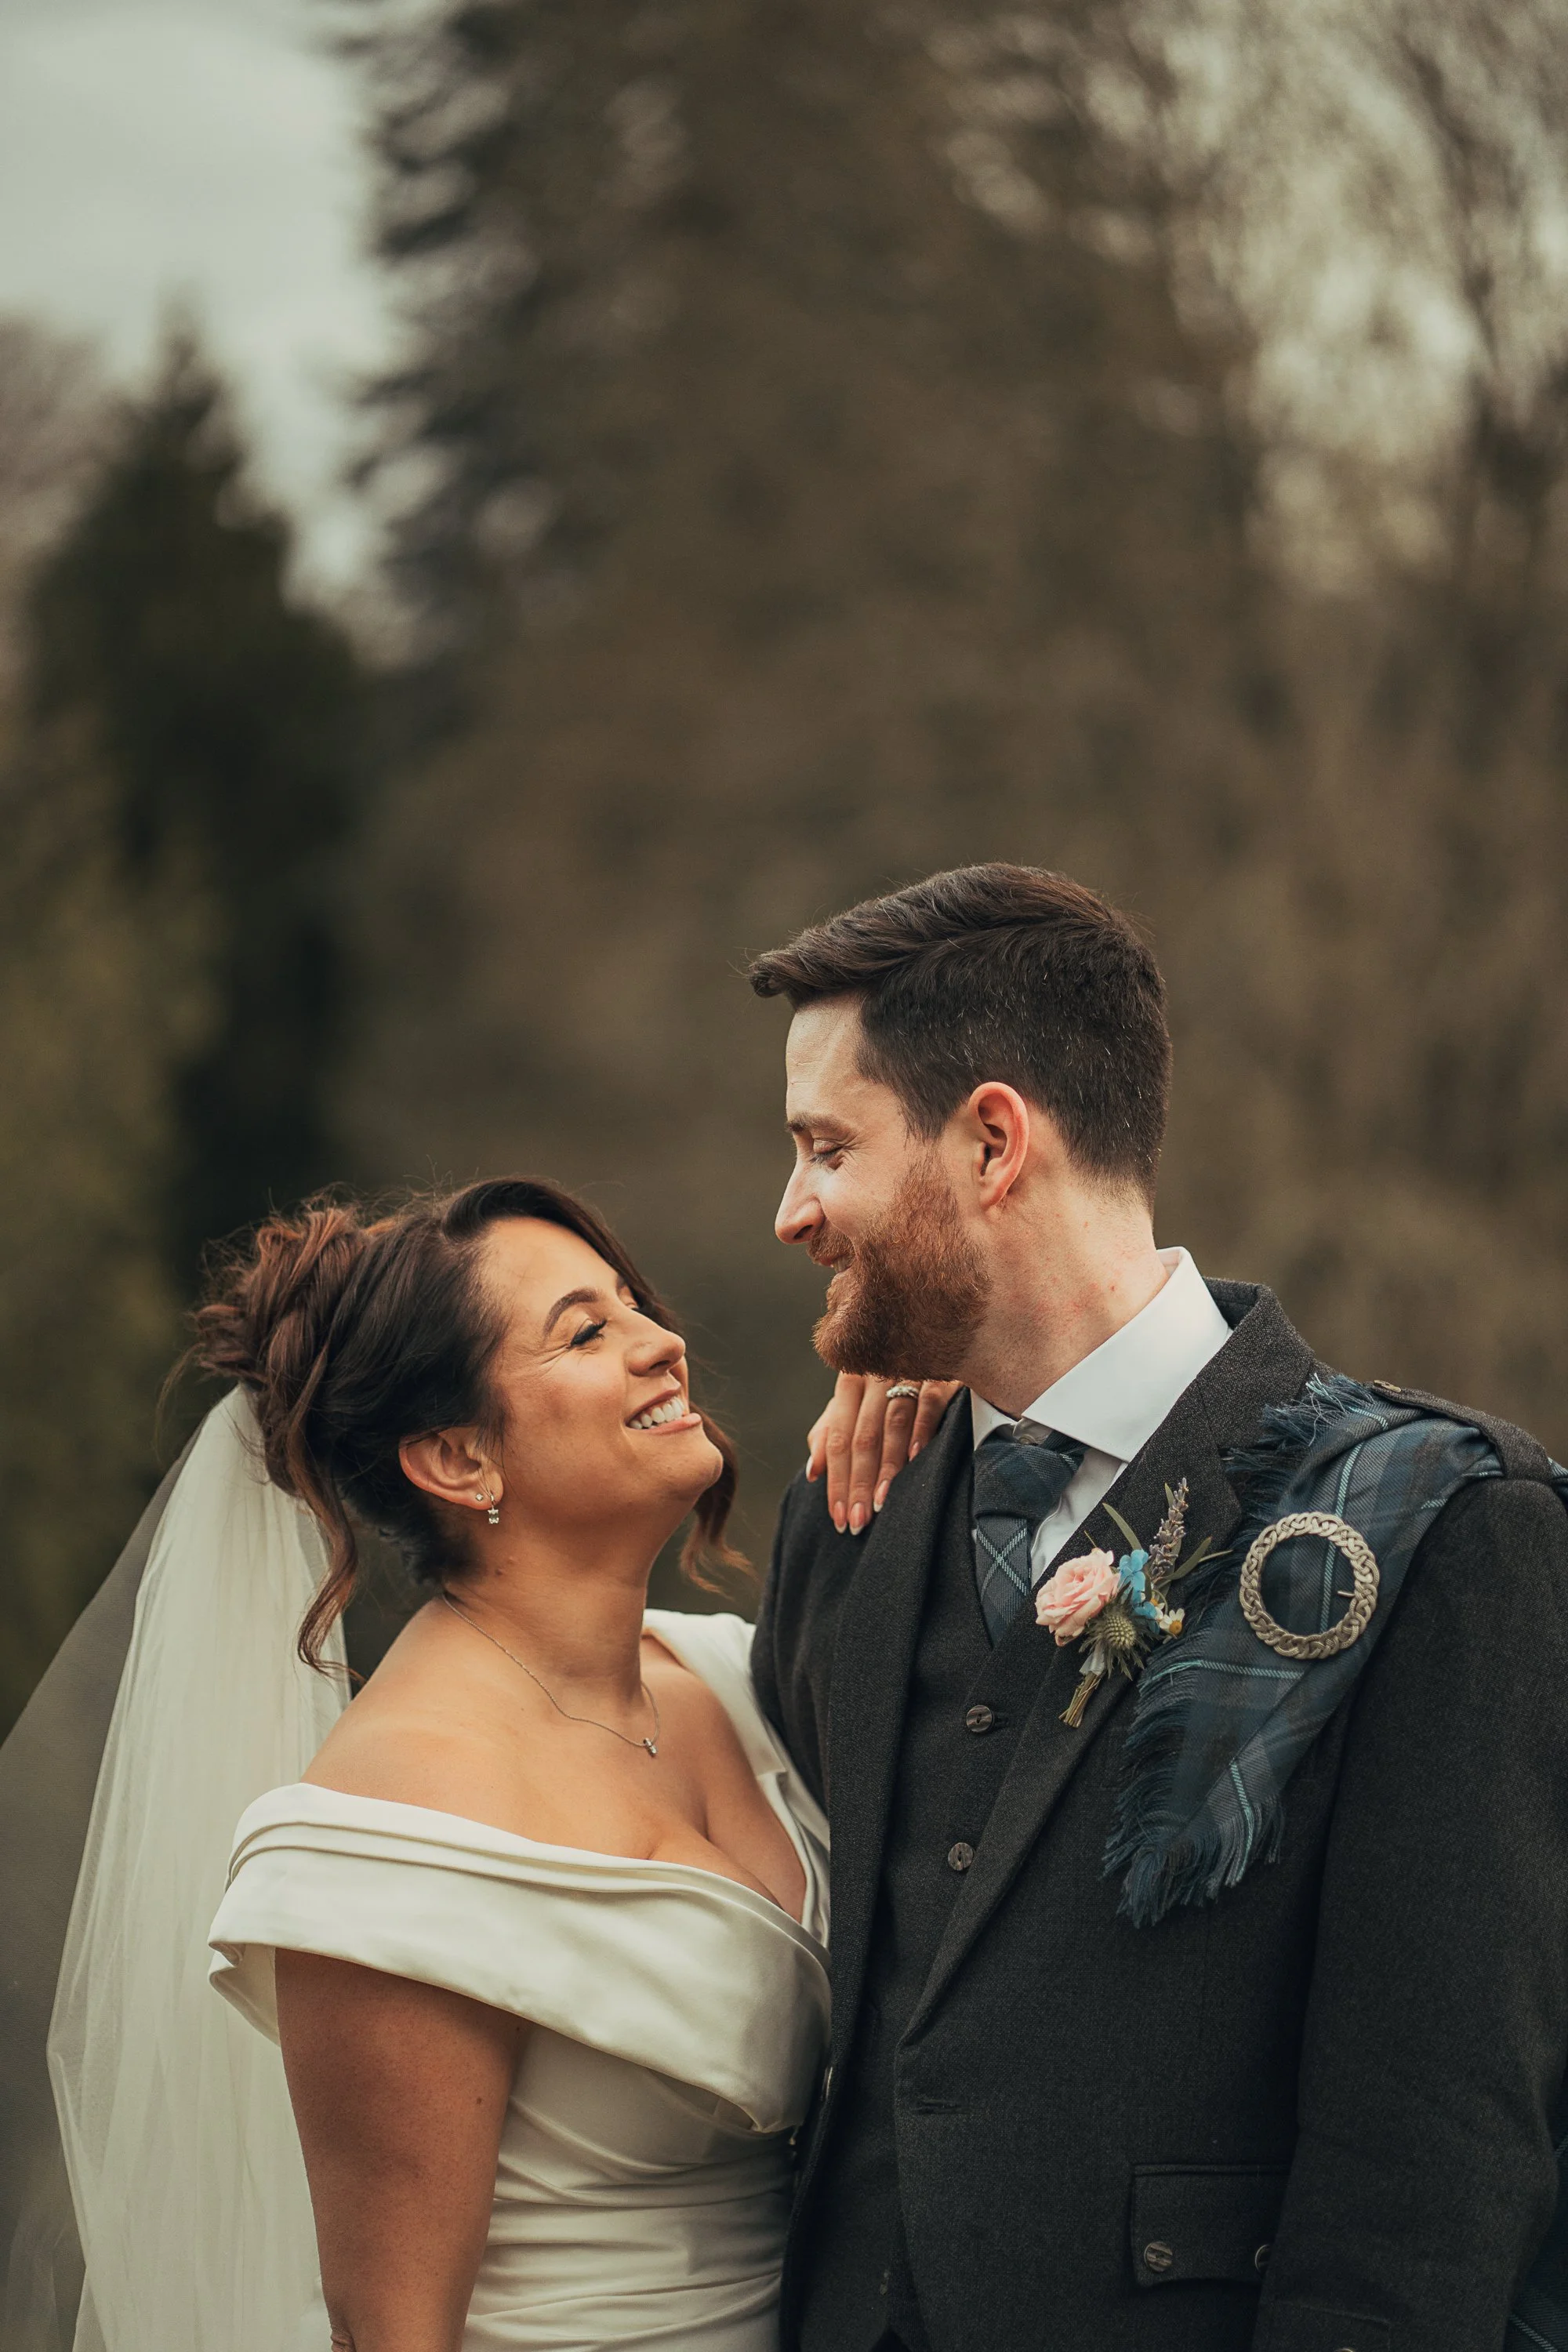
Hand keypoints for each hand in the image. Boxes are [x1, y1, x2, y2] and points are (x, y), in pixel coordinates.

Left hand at [805, 1375, 961, 1534]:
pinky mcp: (940, 1374)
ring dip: (887, 1466)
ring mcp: (907, 1373)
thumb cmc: (888, 1385)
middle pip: (863, 1437)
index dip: (837, 1480)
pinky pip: (928, 1403)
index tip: (839, 1517)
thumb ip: (831, 1433)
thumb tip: (813, 1472)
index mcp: (849, 1384)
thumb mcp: (855, 1404)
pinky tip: (914, 1459)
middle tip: (858, 1521)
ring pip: (893, 1424)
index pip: (838, 1440)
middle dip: (859, 1483)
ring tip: (882, 1503)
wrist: (932, 1345)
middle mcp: (875, 1376)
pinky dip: (921, 1431)